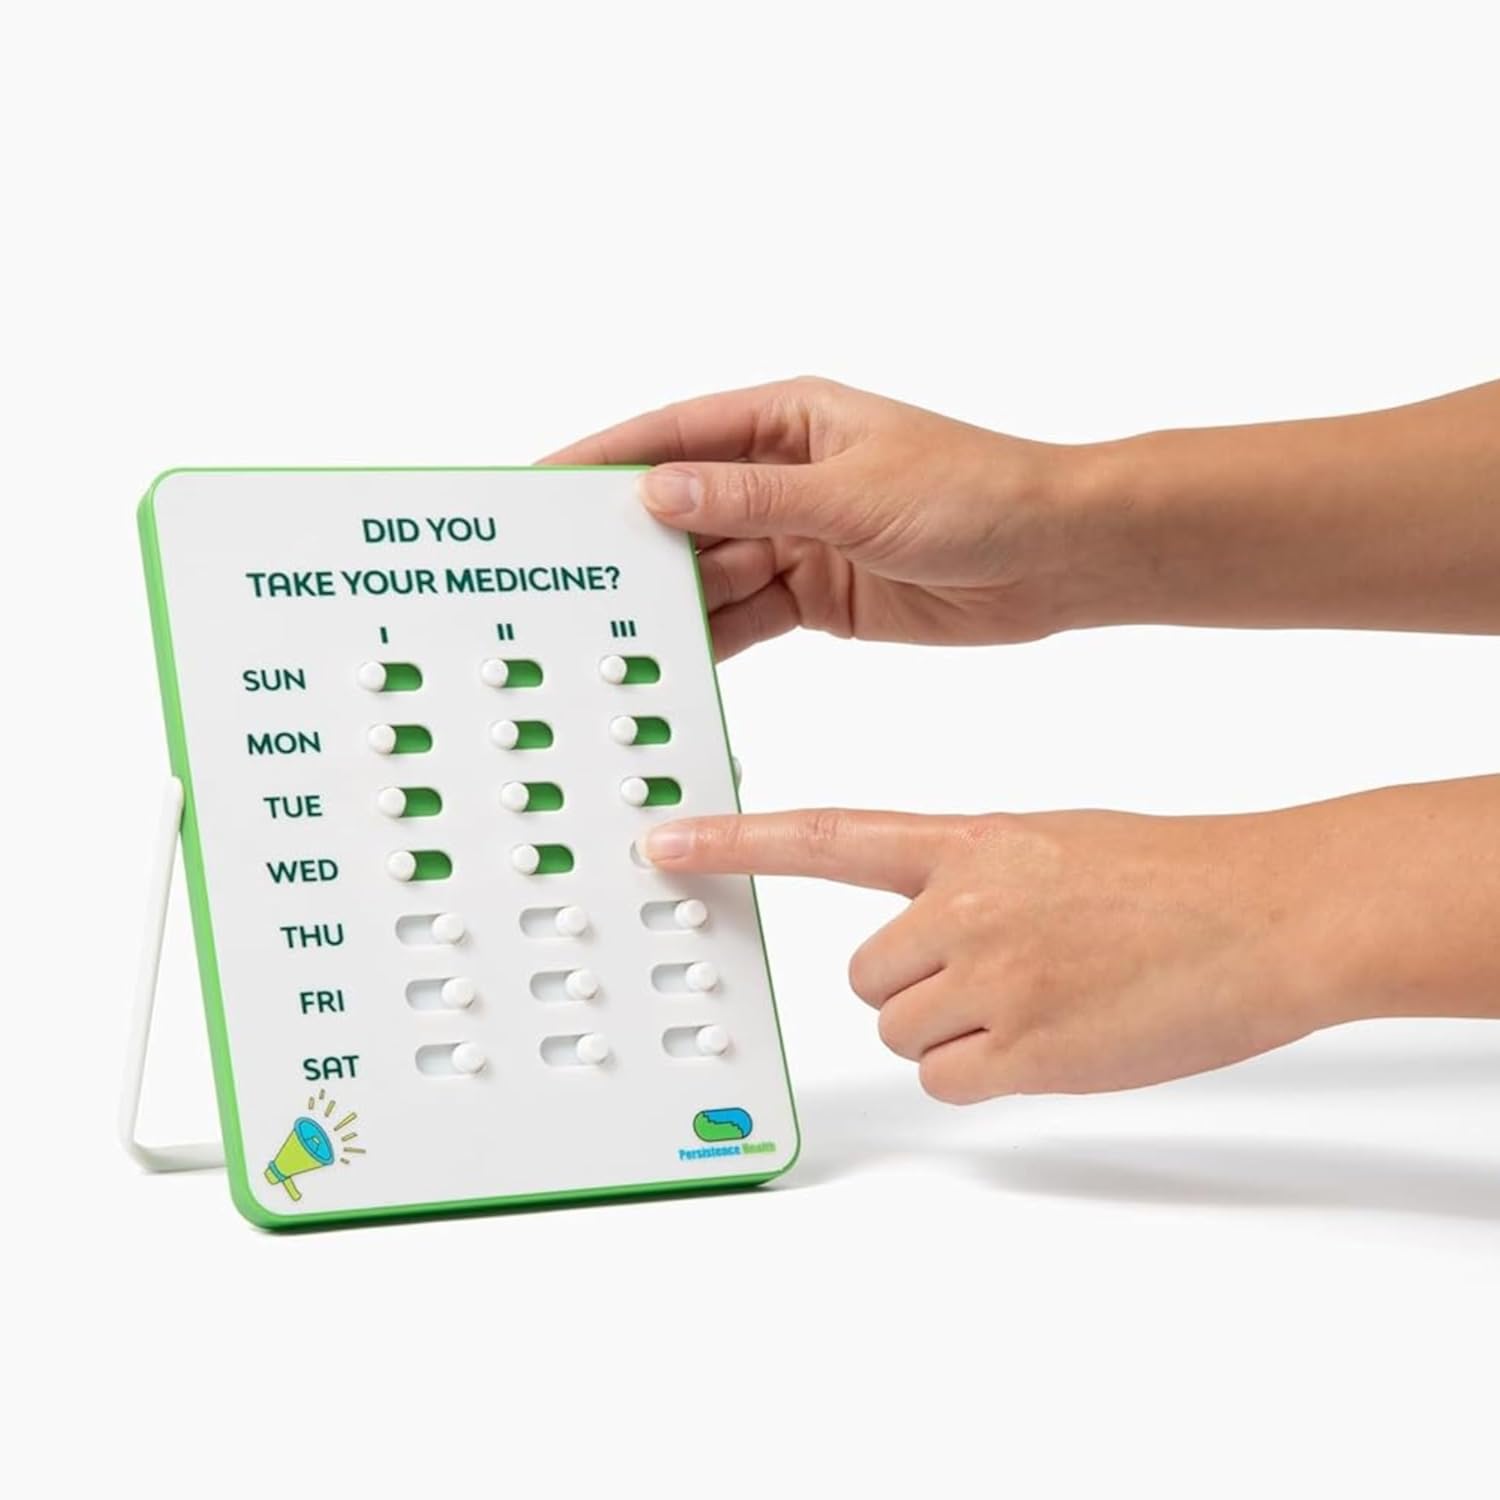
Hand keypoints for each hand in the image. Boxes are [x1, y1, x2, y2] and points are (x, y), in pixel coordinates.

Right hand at [543, 377, 1090, 657]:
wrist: (1056, 558)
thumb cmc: (975, 494)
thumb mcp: (852, 494)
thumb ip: (750, 499)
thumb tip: (656, 493)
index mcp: (790, 420)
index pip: (677, 434)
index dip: (606, 459)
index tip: (544, 485)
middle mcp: (784, 476)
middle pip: (683, 509)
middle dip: (626, 541)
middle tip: (559, 576)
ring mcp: (798, 539)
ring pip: (710, 570)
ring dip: (666, 598)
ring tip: (602, 629)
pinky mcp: (817, 597)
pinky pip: (746, 615)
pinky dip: (711, 636)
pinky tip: (668, 656)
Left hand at [639, 780, 1499, 1101]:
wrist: (1269, 911)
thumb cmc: (1175, 876)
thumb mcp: (1053, 843)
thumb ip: (973, 880)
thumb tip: (927, 941)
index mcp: (968, 840)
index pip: (825, 835)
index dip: (735, 842)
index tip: (663, 845)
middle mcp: (961, 904)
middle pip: (865, 975)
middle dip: (916, 988)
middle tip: (1003, 976)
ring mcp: (988, 978)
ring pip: (902, 1032)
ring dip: (957, 1033)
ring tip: (1047, 1001)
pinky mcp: (1021, 1050)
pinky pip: (949, 1080)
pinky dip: (988, 1075)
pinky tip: (1058, 1037)